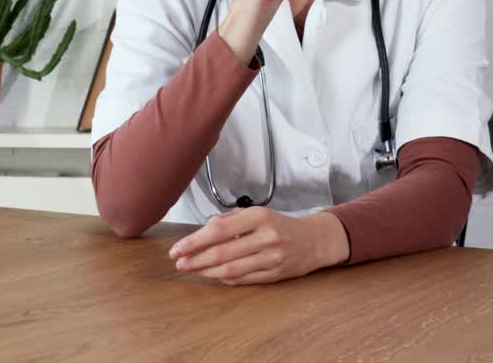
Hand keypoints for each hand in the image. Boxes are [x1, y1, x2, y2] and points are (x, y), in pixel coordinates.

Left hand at [169, 208, 348, 285]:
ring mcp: (272, 258)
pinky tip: (213, 275)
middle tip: (179, 263)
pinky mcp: (274, 275)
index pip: (219, 230)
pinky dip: (224, 278)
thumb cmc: (280, 225)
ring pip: (230, 269)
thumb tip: (202, 230)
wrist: (315, 240)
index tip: (177, 248)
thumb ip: (230, 220)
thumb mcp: (258, 213)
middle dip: (195, 259)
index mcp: (259, 216)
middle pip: (221, 252)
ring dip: (206, 271)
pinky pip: (242, 279)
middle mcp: (266, 237)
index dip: (194, 241)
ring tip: (192, 269)